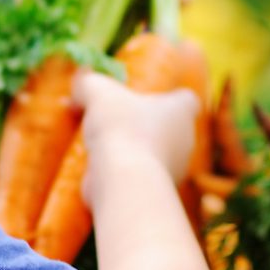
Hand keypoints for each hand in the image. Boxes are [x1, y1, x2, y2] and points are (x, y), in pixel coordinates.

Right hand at [72, 70, 199, 201]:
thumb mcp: (98, 92)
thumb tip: (81, 80)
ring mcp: (172, 169)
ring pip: (154, 153)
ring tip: (100, 142)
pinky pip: (138, 175)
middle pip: (168, 127)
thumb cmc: (121, 127)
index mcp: (181, 112)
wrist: (123, 179)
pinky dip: (122, 170)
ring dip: (131, 148)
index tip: (150, 97)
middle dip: (144, 124)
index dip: (171, 97)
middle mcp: (183, 141)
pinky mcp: (153, 190)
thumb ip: (90, 82)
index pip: (187, 100)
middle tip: (115, 118)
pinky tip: (97, 166)